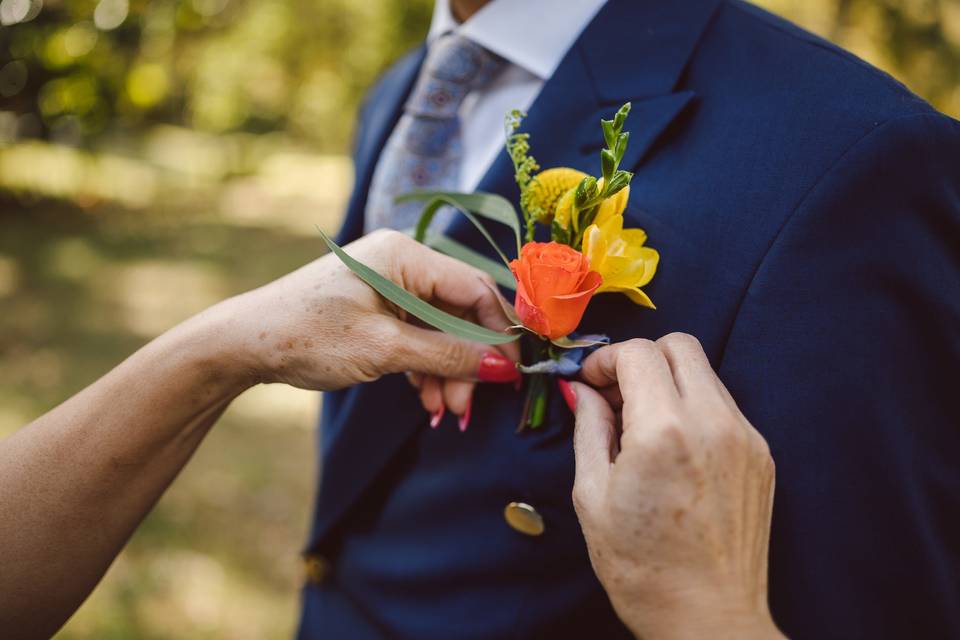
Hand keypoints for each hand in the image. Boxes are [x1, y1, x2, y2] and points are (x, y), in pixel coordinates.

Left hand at [208, 229, 518, 396]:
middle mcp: (402, 264)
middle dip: (468, 361)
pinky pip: (420, 336)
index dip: (499, 332)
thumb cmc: (307, 337)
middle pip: (460, 313)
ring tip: (444, 410)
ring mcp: (390, 286)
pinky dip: (427, 367)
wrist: (244, 345)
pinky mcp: (380, 309)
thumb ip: (448, 356)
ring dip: (448, 371)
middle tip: (466, 405)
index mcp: (405, 255)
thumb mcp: (384, 349)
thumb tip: (504, 369)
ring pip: (442, 330)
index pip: (474, 288)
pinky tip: (426, 397)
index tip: (512, 374)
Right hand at [569, 334, 783, 639]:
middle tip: (616, 393)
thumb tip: (584, 390)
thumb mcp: (592, 495)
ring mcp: (745, 437)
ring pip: (705, 373)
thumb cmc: (642, 567)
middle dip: (642, 358)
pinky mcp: (761, 455)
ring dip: (669, 382)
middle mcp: (713, 422)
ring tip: (643, 426)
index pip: (639, 352)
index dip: (606, 359)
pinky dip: (694, 409)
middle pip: (680, 346)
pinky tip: (674, 450)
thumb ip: (590, 428)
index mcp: (664, 430)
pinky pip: (723, 406)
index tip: (591, 381)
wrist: (709, 617)